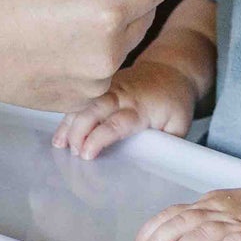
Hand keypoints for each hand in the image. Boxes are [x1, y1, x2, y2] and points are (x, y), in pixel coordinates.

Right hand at [0, 0, 182, 113]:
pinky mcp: (80, 98)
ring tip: (86, 0)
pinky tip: (68, 31)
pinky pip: (105, 66)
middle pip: (146, 10)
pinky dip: (99, 46)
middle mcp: (108, 52)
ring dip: (120, 17)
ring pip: (127, 40)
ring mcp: (96, 80)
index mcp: (106, 11)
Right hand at [52, 59, 198, 158]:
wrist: (172, 69)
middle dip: (79, 130)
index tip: (87, 154)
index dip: (99, 138)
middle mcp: (123, 95)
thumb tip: (156, 171)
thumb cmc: (175, 102)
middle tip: (73, 153)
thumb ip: (167, 146)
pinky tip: (60, 135)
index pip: (116, 122)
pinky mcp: (103, 86)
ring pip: (84, 103)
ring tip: (60, 146)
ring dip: (70, 123)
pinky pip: (82, 100)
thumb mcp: (180, 125)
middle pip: (94, 109)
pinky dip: (69, 116)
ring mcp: (110, 87)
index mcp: (142, 107)